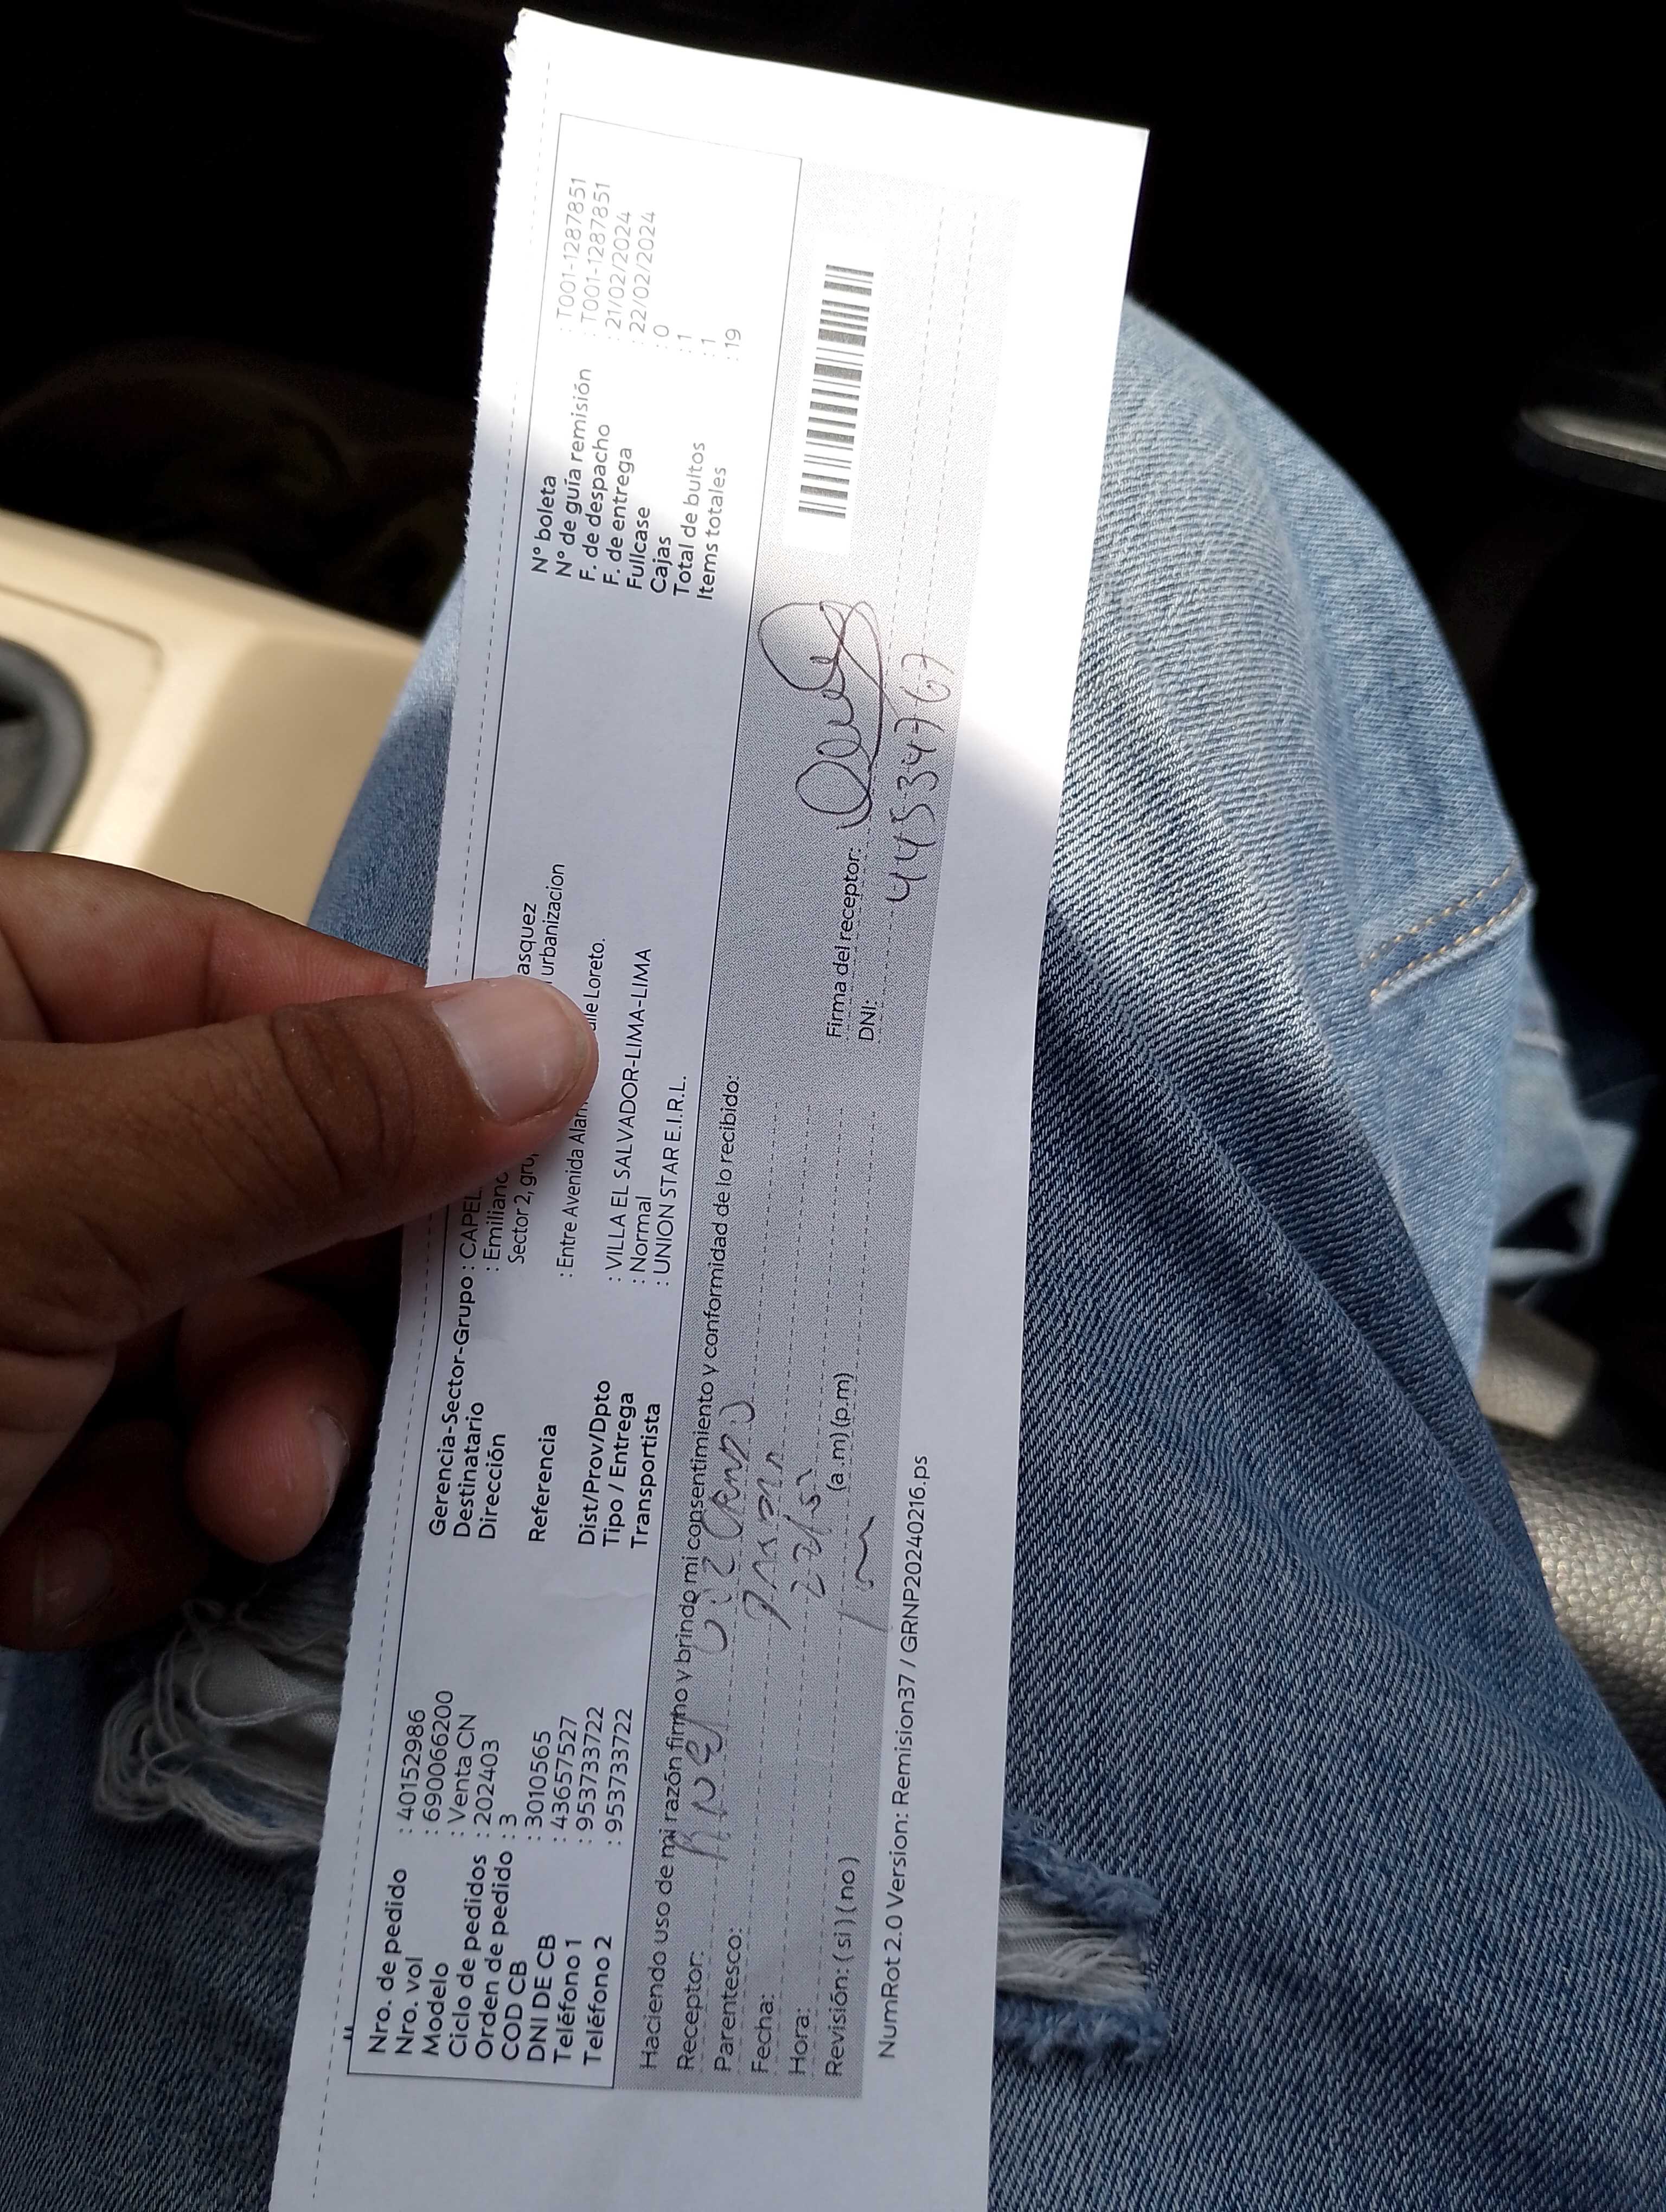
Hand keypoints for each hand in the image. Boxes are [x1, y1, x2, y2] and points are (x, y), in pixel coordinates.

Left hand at [0, 853, 595, 1649]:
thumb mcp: (57, 1198)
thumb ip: (305, 1116)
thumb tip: (548, 1038)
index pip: (260, 989)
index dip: (415, 1079)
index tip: (560, 1162)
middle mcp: (19, 1135)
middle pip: (266, 1201)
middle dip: (300, 1348)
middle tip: (302, 1454)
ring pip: (212, 1361)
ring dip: (217, 1471)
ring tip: (185, 1531)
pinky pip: (126, 1477)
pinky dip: (107, 1545)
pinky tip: (28, 1575)